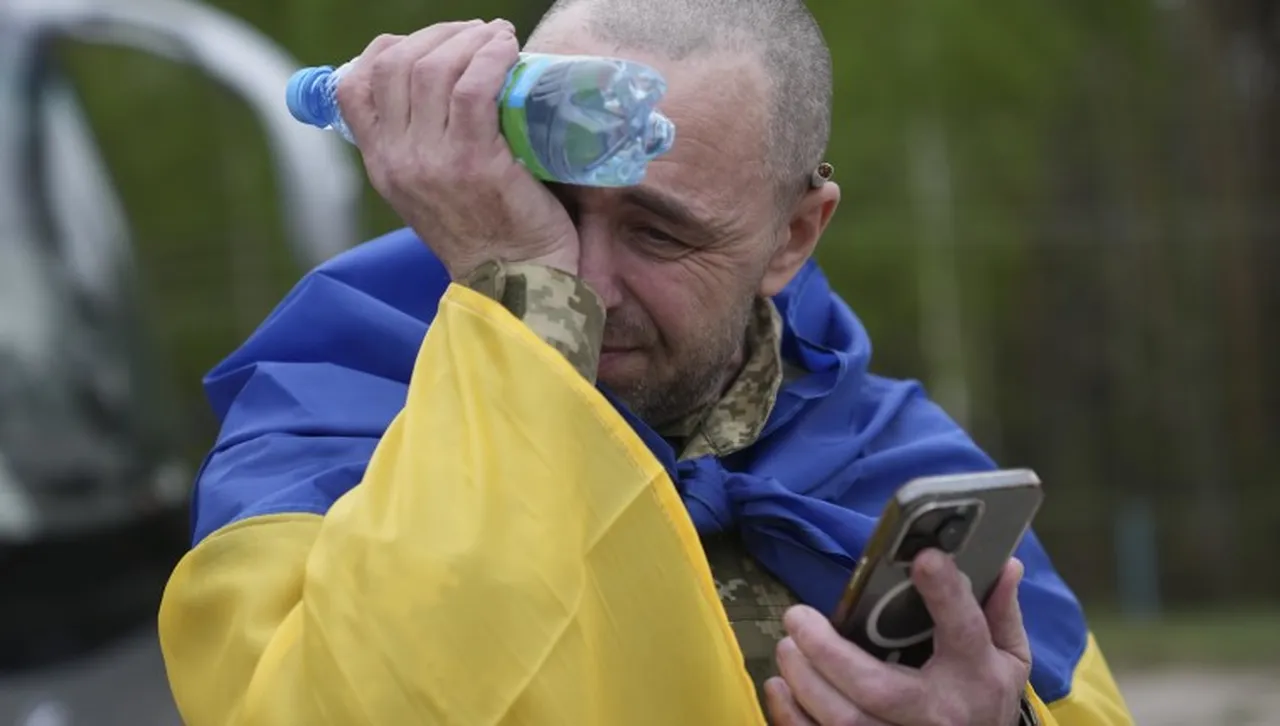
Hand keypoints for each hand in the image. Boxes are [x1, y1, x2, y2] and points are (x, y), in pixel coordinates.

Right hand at [336, 20, 579, 278]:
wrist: (517, 284)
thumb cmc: (488, 234)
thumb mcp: (433, 193)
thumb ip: (422, 149)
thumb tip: (437, 93)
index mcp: (382, 165)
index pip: (355, 86)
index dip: (389, 48)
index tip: (429, 42)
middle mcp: (398, 160)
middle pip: (397, 65)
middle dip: (438, 35)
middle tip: (476, 33)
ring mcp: (432, 161)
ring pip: (434, 69)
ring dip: (469, 40)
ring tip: (498, 37)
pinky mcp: (474, 162)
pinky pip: (473, 88)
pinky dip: (491, 58)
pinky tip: (509, 49)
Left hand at [766, 551, 1030, 725]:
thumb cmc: (985, 702)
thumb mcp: (1009, 660)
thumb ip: (1000, 612)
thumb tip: (1004, 562)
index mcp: (975, 677)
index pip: (964, 631)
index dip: (945, 595)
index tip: (924, 558)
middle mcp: (938, 714)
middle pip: (877, 688)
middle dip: (828, 652)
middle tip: (797, 618)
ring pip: (844, 721)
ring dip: (805, 682)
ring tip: (787, 648)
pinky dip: (792, 717)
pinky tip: (780, 688)